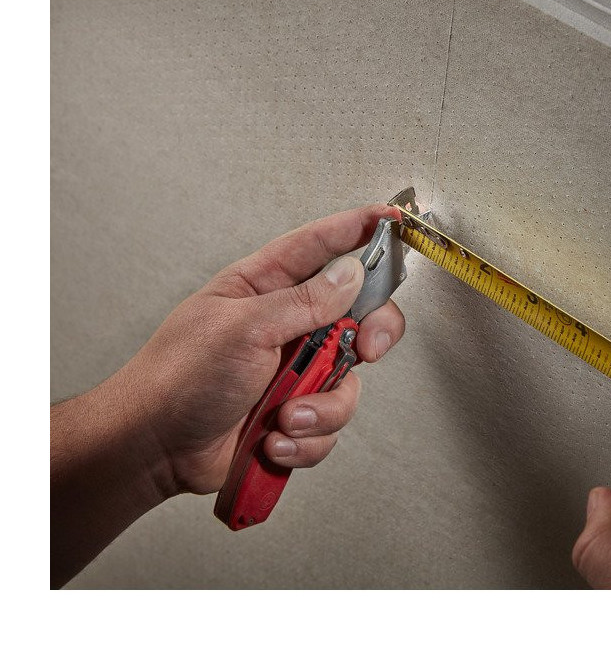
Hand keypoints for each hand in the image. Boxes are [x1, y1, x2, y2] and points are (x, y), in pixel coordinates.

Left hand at [51, 203, 405, 585]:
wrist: (154, 449)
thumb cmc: (177, 378)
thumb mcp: (243, 328)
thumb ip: (304, 302)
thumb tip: (351, 274)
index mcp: (265, 286)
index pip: (322, 245)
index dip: (360, 229)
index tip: (394, 221)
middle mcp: (287, 324)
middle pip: (359, 315)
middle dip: (370, 336)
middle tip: (365, 348)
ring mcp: (293, 370)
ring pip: (348, 381)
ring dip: (321, 406)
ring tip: (285, 415)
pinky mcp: (297, 412)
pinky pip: (331, 424)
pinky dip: (306, 438)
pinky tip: (273, 439)